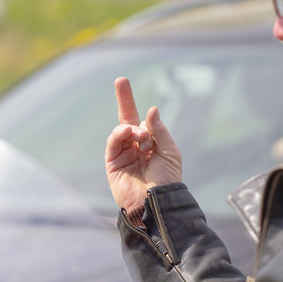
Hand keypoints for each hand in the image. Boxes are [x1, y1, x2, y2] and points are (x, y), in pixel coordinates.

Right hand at [105, 77, 181, 210]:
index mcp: (152, 144)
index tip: (131, 88)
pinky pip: (113, 143)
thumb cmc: (167, 179)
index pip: (144, 122)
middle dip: (125, 100)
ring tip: (139, 135)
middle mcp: (136, 147)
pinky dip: (119, 134)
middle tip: (121, 80)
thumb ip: (159, 130)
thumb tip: (151, 109)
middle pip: (128, 120)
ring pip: (122, 130)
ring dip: (130, 127)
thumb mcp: (169, 151)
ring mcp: (124, 155)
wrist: (157, 202)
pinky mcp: (113, 164)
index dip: (140, 107)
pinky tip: (128, 132)